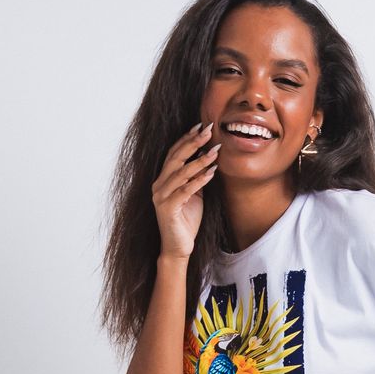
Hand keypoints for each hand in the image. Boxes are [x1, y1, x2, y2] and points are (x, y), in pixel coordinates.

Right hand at [151, 121, 222, 259]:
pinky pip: (185, 190)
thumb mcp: (194, 194)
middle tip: (209, 130)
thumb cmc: (186, 220)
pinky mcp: (167, 208)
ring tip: (215, 151)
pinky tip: (212, 172)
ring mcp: (160, 196)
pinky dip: (199, 180)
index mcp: (163, 179)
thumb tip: (207, 157)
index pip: (174, 153)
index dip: (186, 138)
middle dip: (193, 142)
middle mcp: (159, 185)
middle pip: (176, 158)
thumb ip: (196, 177)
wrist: (178, 247)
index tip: (201, 125)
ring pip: (181, 172)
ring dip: (199, 160)